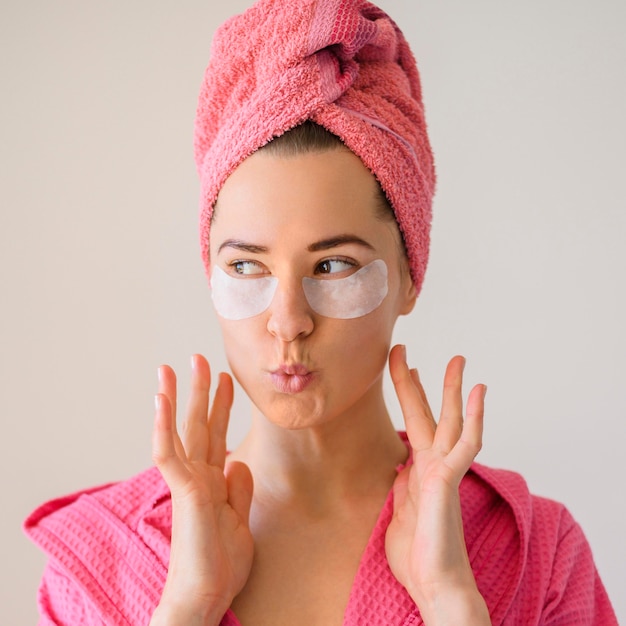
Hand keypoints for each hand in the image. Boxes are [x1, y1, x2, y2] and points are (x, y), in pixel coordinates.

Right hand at [150, 355, 253, 625]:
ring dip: (176, 398)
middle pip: (198, 424)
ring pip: (180, 431)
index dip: (220, 406)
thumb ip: (239, 491)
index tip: (227, 380)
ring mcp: (189, 482)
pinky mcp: (183, 492)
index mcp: (213, 482)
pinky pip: (169, 453)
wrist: (205, 599)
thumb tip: (238, 461)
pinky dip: (164, 425)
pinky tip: (161, 400)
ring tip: (172, 368)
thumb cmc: (218, 565)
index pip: (216, 434)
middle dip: (200, 391)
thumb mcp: (240, 522)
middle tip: (200, 359)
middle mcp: (198, 477)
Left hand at [385, 346, 489, 624]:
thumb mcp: (399, 508)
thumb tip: (399, 467)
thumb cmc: (417, 552)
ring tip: (458, 360)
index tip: (403, 365)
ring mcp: (443, 470)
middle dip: (419, 381)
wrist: (433, 583)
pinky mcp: (447, 480)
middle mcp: (433, 463)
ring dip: (454, 390)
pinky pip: (465, 444)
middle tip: (406, 350)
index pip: (414, 420)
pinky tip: (479, 394)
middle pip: (429, 413)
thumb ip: (403, 484)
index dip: (407, 392)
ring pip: (451, 421)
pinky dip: (474, 418)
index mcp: (418, 468)